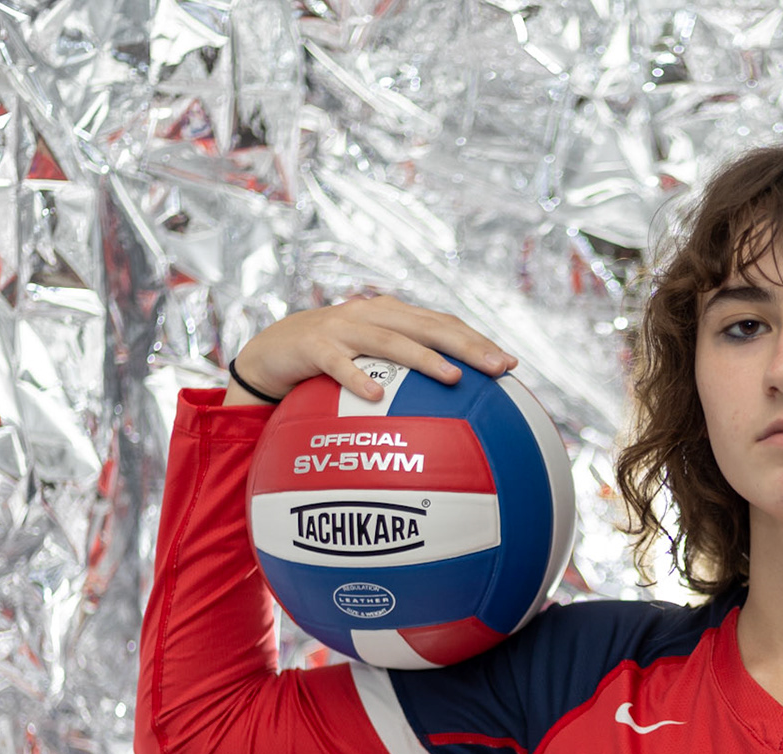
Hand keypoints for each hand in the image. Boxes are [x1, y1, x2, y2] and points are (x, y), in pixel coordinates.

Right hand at [224, 295, 516, 406]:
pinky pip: (336, 363)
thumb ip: (407, 374)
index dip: (477, 340)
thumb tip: (454, 409)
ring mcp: (341, 327)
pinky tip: (376, 398)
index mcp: (393, 316)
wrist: (271, 350)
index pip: (444, 324)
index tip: (511, 366)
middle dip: (466, 345)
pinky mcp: (312, 346)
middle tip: (498, 368)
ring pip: (389, 340)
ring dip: (422, 358)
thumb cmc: (332, 360)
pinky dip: (356, 378)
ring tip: (452, 378)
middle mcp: (372, 314)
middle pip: (428, 326)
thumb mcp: (372, 361)